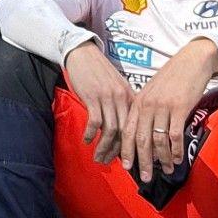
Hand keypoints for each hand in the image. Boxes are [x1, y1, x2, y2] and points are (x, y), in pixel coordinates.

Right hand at [63, 42, 134, 164]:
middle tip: (109, 163)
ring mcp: (107, 98)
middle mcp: (121, 98)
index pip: (135, 126)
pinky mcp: (93, 97)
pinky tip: (86, 141)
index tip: (127, 158)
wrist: (83, 54)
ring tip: (97, 157)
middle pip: (125, 132)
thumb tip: (123, 127)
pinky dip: (91, 134)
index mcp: (129, 97)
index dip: (132, 145)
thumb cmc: (98, 71)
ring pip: (110, 130)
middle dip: (118, 152)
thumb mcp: (116, 86)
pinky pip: (95, 121)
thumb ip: (121, 104)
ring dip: (104, 147)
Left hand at [123, 39, 217, 183]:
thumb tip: (144, 135)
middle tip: (145, 178)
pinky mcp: (180, 108)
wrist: (192, 60)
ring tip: (166, 170)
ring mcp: (163, 107)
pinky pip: (175, 135)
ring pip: (159, 141)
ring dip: (162, 159)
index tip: (126, 167)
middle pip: (141, 140)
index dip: (126, 151)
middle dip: (142, 162)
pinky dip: (176, 150)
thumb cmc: (173, 78)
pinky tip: (177, 158)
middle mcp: (148, 105)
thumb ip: (146, 110)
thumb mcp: (152, 91)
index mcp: (138, 102)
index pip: (128, 132)